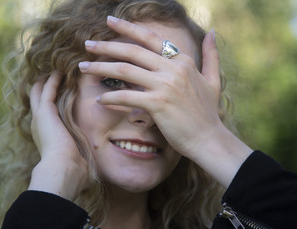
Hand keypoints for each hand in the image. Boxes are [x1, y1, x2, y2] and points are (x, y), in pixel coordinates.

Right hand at [28, 71, 88, 200]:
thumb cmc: (72, 171)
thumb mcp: (77, 160)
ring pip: (40, 91)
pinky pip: (48, 89)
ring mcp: (40, 117)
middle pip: (39, 99)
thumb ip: (82, 158)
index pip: (47, 113)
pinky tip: (60, 70)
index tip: (61, 91)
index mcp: (46, 136)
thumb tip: (93, 169)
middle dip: (45, 86)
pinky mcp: (45, 111)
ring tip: (58, 67)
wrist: (62, 170)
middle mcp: (39, 124)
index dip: (52, 101)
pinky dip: (53, 79)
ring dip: (49, 79)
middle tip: (54, 72)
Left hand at [79, 17, 251, 186]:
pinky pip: (126, 96)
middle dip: (106, 46)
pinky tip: (99, 99)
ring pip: (125, 70)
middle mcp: (173, 69)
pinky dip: (110, 97)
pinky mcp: (157, 104)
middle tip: (87, 44)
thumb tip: (212, 32)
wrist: (209, 140)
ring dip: (100, 68)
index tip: (109, 21)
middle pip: (132, 51)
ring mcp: (165, 86)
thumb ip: (211, 55)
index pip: (150, 38)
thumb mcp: (213, 81)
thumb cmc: (208, 114)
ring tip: (83, 67)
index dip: (128, 28)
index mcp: (183, 61)